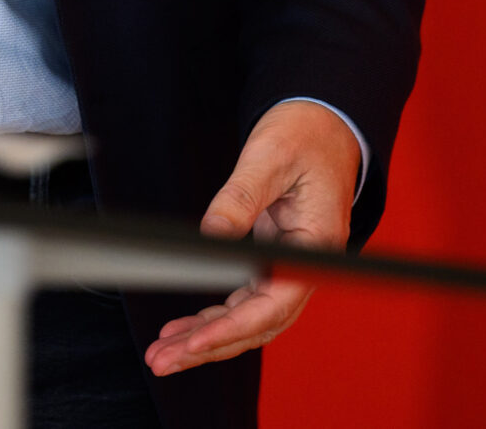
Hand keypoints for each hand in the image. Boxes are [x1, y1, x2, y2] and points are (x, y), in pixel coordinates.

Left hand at [144, 101, 359, 376]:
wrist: (323, 125)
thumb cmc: (305, 137)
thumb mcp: (269, 158)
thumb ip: (240, 198)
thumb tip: (211, 237)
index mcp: (316, 247)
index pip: (273, 305)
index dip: (232, 328)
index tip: (194, 342)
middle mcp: (304, 268)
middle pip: (257, 326)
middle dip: (209, 347)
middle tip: (162, 360)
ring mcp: (287, 269)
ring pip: (247, 321)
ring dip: (206, 340)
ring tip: (163, 353)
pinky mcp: (271, 263)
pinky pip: (243, 303)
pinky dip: (213, 320)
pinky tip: (184, 330)